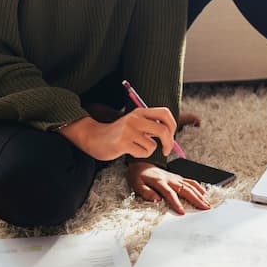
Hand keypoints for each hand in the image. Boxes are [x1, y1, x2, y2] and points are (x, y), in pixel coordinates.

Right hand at [60, 107, 176, 160]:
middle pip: (163, 130)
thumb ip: (150, 125)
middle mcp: (135, 118)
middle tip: (166, 150)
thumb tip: (170, 135)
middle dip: (169, 143)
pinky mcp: (123, 143)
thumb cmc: (118, 134)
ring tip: (136, 148)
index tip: (171, 135)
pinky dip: (140, 155)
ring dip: (148, 150)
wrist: (94, 137)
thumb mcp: (134, 123)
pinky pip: (142, 153)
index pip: (164, 113)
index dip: (172, 125)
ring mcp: (128, 130)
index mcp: (140, 112)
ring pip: (153, 145)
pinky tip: (129, 150)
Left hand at [127, 162, 210, 213]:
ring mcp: (175, 177)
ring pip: (190, 186)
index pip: (170, 194)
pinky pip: (190, 181)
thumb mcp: (137, 185)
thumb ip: (146, 192)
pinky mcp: (178, 177)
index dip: (176, 203)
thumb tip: (156, 199)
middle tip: (205, 209)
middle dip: (196, 200)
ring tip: (207, 204)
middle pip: (185, 189)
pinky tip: (204, 193)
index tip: (182, 212)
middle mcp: (170, 179)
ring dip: (200, 195)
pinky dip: (199, 187)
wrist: (142, 164)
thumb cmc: (139, 176)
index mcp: (159, 182)